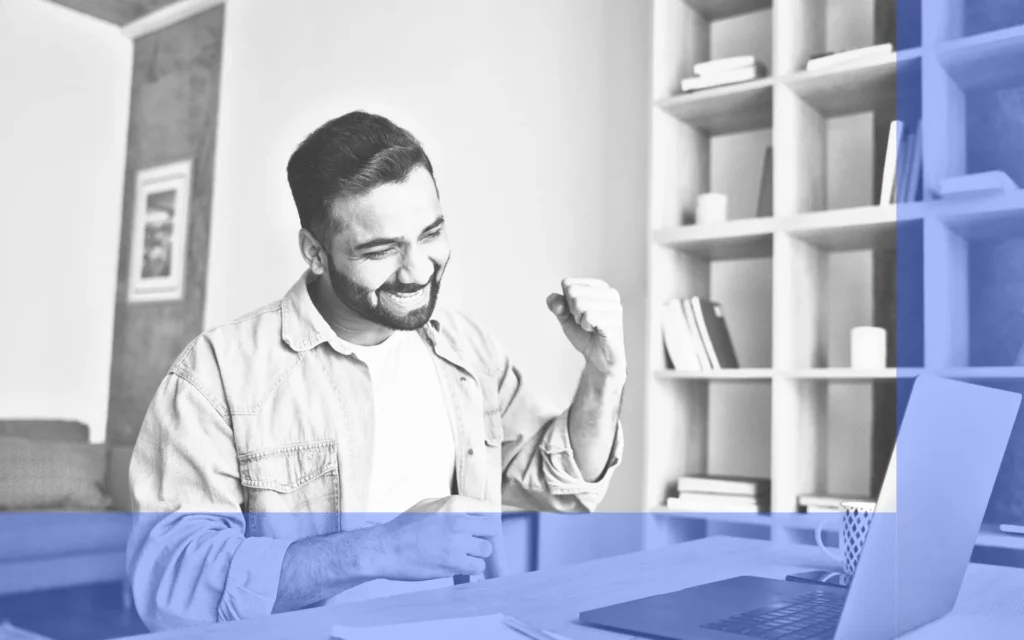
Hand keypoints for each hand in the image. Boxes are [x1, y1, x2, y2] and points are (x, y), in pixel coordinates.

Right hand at [370, 496, 500, 580]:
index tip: (479, 526)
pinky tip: (458, 565)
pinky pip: (477, 567)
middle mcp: (459, 522)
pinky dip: (470, 567)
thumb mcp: (428, 504)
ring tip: (462, 554)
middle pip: (492, 529)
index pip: (488, 509)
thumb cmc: (404, 526)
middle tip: (472, 541)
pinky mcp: (454, 564)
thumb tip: (472, 509)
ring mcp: (457, 544)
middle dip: (484, 535)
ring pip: (486, 550)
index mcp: (454, 504)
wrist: (386, 549)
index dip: (484, 519)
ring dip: (477, 553)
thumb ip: (452, 505)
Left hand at [546, 277, 626, 376]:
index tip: (578, 313)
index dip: (566, 302)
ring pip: (580, 303)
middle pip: (573, 291)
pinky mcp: (615, 319)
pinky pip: (589, 315)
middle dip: (573, 310)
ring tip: (591, 326)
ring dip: (580, 320)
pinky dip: (586, 326)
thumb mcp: (565, 317)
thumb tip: (554, 300)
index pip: (568, 283)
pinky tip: (595, 330)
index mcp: (599, 286)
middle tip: (585, 321)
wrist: (598, 357)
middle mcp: (609, 293)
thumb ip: (556, 305)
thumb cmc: (585, 334)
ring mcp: (614, 306)